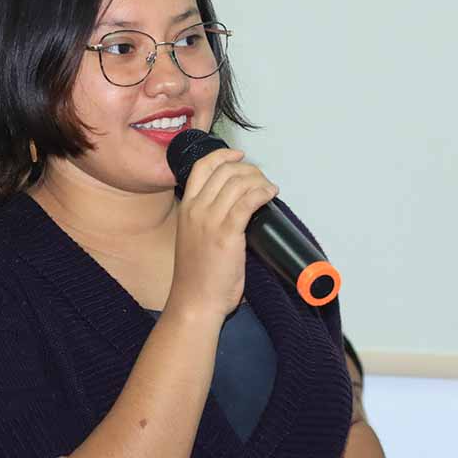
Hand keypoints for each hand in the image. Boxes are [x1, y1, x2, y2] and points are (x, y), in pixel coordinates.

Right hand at [166, 148, 277, 319]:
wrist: (195, 301)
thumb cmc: (198, 276)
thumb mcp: (194, 237)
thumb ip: (208, 218)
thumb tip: (235, 206)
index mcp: (186, 208)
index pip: (202, 167)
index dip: (223, 156)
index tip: (239, 156)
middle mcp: (196, 209)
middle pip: (225, 171)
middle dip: (249, 169)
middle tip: (262, 180)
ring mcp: (210, 221)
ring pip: (239, 183)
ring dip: (260, 180)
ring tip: (269, 189)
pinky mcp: (227, 234)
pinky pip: (248, 202)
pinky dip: (263, 193)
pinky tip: (270, 195)